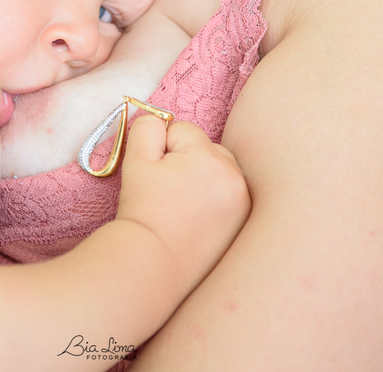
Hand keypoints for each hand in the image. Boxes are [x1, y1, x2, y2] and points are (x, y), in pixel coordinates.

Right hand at [117, 116, 249, 285]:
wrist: (154, 263)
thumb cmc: (143, 212)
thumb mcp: (136, 162)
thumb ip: (147, 128)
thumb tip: (159, 119)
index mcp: (210, 158)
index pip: (183, 130)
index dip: (162, 150)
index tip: (156, 179)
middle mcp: (235, 176)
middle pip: (207, 148)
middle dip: (187, 161)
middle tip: (169, 193)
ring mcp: (244, 200)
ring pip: (219, 169)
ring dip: (204, 178)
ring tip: (184, 207)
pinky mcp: (246, 219)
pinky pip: (230, 193)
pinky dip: (216, 199)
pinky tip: (199, 217)